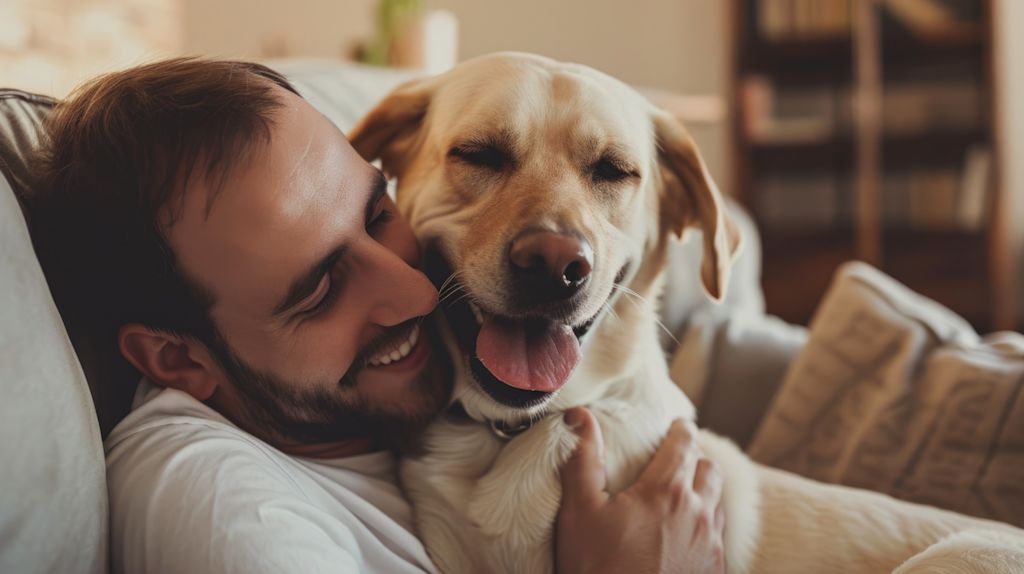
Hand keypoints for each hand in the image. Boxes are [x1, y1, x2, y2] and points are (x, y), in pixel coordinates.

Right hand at [555, 408, 724, 573]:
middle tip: (677, 458)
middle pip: (709, 469)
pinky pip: (718, 536)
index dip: (681, 429)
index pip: (685, 443)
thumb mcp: (580, 512)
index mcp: (667, 491)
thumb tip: (579, 415)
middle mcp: (698, 513)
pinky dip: (705, 524)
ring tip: (683, 493)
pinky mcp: (713, 571)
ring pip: (717, 502)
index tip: (675, 425)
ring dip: (703, 490)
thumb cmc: (598, 569)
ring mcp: (709, 545)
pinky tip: (686, 534)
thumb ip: (582, 459)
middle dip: (695, 458)